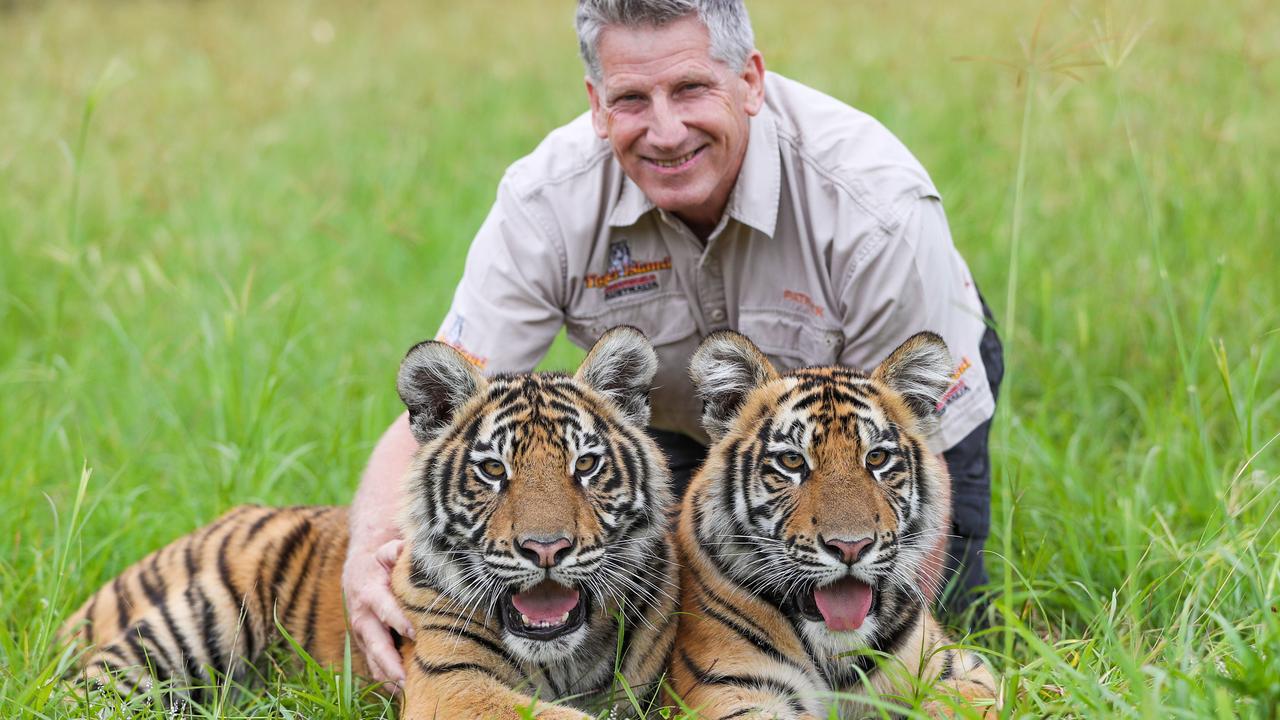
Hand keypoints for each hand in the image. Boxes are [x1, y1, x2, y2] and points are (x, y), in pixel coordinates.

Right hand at [343, 537, 414, 689]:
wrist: (359, 568)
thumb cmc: (381, 561)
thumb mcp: (387, 550)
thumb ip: (395, 549)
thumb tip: (403, 548)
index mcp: (370, 593)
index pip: (384, 608)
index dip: (398, 619)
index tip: (414, 632)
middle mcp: (362, 617)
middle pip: (375, 643)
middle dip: (390, 661)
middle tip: (407, 678)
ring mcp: (362, 633)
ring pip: (372, 659)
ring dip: (388, 675)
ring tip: (407, 691)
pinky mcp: (365, 643)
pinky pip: (373, 665)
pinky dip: (385, 679)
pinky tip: (402, 692)